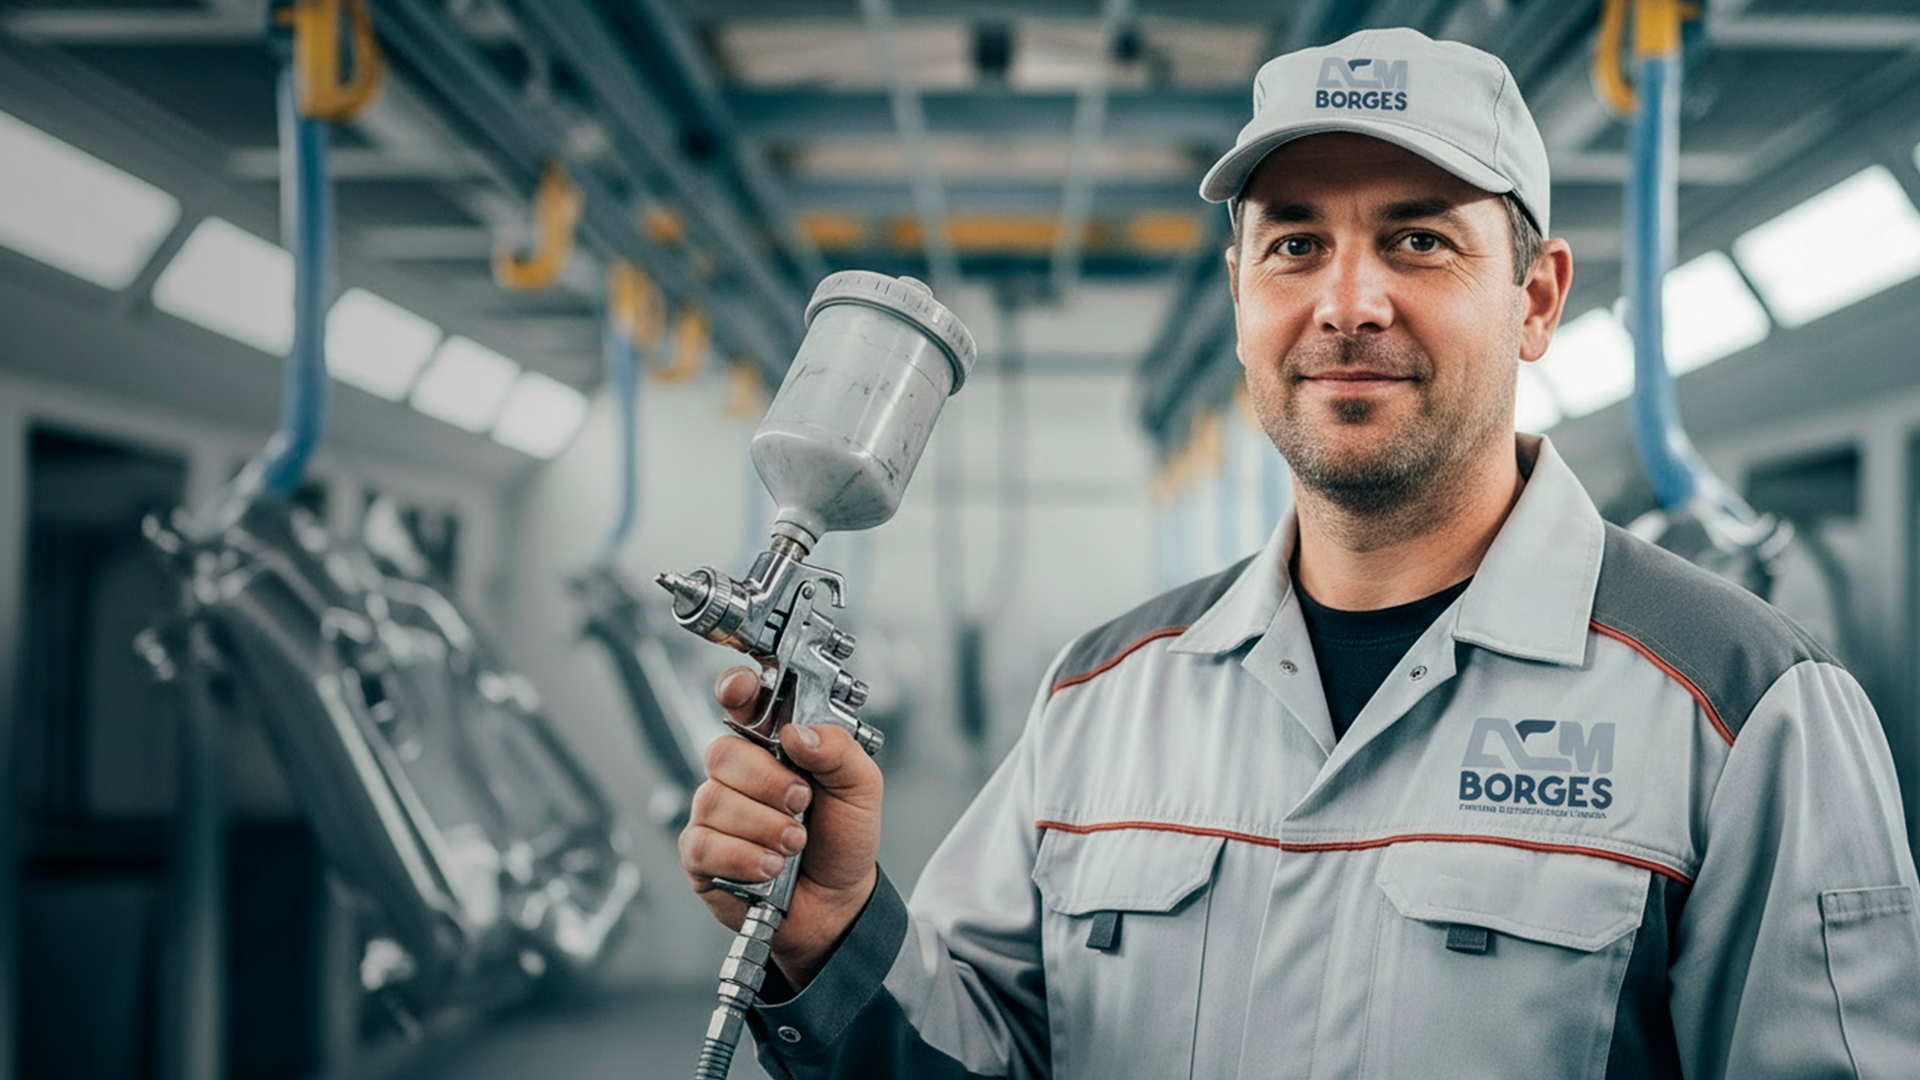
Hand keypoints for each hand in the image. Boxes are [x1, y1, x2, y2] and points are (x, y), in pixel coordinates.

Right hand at [678, 666, 882, 987]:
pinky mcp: (700, 854)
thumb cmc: (843, 838)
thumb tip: (798, 732)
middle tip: (802, 804)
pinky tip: (771, 867)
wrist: (839, 901)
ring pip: (714, 801)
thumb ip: (839, 751)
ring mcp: (715, 813)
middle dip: (768, 782)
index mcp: (774, 744)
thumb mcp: (861, 788)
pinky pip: (703, 844)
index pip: (741, 702)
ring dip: (764, 827)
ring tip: (796, 845)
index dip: (735, 689)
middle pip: (723, 752)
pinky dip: (744, 857)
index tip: (741, 689)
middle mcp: (738, 773)